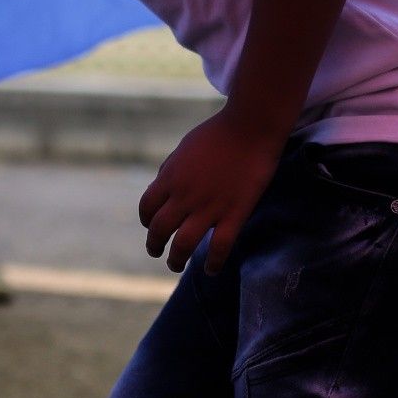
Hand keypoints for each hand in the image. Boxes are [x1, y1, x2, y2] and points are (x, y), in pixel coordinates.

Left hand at [138, 110, 284, 274]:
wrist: (251, 127)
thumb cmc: (219, 133)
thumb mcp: (185, 147)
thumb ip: (171, 169)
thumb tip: (162, 186)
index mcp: (170, 178)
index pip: (147, 208)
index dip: (146, 220)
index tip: (151, 226)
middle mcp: (184, 196)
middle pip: (159, 230)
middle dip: (154, 245)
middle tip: (158, 252)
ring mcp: (209, 207)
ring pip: (183, 245)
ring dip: (176, 259)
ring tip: (176, 264)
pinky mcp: (234, 214)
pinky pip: (220, 247)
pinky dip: (213, 263)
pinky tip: (211, 270)